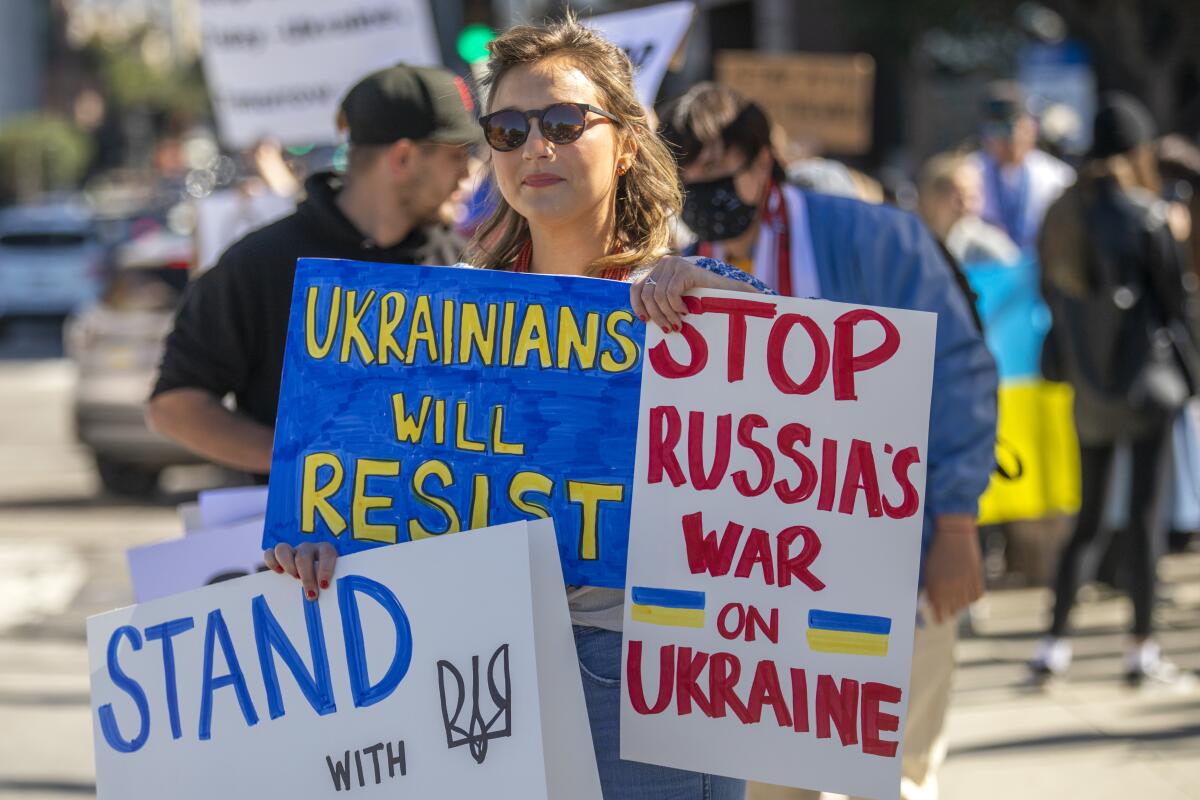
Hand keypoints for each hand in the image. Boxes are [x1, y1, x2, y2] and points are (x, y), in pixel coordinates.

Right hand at [264, 542, 337, 600]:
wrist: (313, 580)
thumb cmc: (326, 584)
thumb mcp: (333, 583)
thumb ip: (335, 588)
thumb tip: (340, 604)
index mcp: (325, 550)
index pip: (327, 553)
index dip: (326, 568)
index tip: (324, 585)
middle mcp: (308, 548)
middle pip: (304, 556)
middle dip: (307, 577)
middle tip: (311, 594)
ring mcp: (292, 550)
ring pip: (283, 549)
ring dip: (288, 565)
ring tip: (294, 579)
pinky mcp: (278, 556)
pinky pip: (270, 553)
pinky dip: (271, 562)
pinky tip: (278, 573)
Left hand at [630, 256, 756, 333]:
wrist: (728, 294)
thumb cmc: (701, 301)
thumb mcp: (675, 301)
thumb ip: (659, 302)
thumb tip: (642, 318)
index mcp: (658, 270)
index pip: (636, 287)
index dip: (637, 305)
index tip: (645, 321)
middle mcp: (664, 264)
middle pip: (646, 293)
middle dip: (655, 315)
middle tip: (668, 329)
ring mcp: (674, 264)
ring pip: (658, 295)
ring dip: (667, 315)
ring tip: (678, 324)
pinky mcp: (684, 269)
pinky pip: (671, 293)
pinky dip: (676, 306)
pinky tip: (686, 311)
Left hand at [922, 514, 983, 623]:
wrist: (953, 532)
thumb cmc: (935, 549)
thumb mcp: (928, 568)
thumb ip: (929, 586)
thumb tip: (930, 602)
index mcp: (936, 584)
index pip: (939, 609)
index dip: (939, 616)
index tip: (938, 620)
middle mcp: (952, 585)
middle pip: (952, 609)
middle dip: (949, 612)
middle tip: (948, 614)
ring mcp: (966, 581)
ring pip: (965, 604)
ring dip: (961, 606)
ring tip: (957, 605)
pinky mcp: (977, 575)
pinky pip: (977, 595)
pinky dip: (973, 598)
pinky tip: (968, 596)